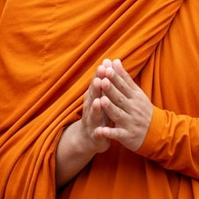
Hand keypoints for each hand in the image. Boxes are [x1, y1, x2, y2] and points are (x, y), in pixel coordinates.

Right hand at [55, 69, 111, 187]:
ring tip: (98, 101)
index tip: (104, 64)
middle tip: (99, 79)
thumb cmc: (99, 113)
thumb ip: (104, 81)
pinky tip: (101, 130)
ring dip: (95, 108)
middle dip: (95, 88)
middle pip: (92, 96)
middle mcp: (90, 107)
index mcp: (94, 97)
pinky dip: (99, 132)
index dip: (100, 75)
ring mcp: (91, 121)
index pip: (97, 84)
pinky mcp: (96, 135)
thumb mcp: (101, 96)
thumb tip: (108, 61)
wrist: (90, 137)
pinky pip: (97, 134)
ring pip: (92, 114)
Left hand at [93, 58, 152, 150]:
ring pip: (118, 114)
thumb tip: (115, 61)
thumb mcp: (136, 93)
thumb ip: (124, 78)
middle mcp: (133, 109)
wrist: (157, 133)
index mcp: (134, 97)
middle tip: (102, 80)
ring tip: (101, 100)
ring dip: (109, 108)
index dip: (115, 78)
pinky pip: (117, 134)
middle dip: (111, 90)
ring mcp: (130, 122)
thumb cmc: (142, 109)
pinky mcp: (127, 136)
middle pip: (120, 98)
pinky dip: (109, 133)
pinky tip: (100, 131)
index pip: (124, 86)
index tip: (107, 69)